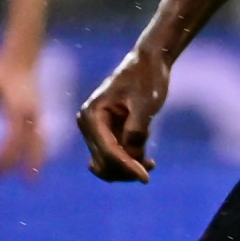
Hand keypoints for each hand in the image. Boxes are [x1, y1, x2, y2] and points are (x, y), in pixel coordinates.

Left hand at [0, 50, 48, 177]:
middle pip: (27, 145)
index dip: (4, 157)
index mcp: (17, 108)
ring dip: (35, 163)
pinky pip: (40, 137)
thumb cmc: (0, 69)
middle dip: (16, 164)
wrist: (21, 57)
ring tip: (32, 181)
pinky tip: (36, 163)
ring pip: (39, 143)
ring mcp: (36, 114)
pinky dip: (39, 152)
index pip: (12, 140)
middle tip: (0, 178)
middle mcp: (30, 114)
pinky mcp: (37, 114)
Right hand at [77, 47, 171, 182]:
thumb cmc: (146, 79)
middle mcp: (89, 123)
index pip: (107, 151)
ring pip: (108, 163)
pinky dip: (130, 162)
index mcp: (92, 115)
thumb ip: (137, 130)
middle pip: (104, 161)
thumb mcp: (145, 104)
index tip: (146, 177)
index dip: (126, 167)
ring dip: (128, 168)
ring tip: (151, 164)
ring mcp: (97, 129)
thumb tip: (132, 156)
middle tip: (150, 169)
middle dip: (126, 169)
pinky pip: (116, 156)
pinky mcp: (108, 132)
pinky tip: (149, 160)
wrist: (148, 63)